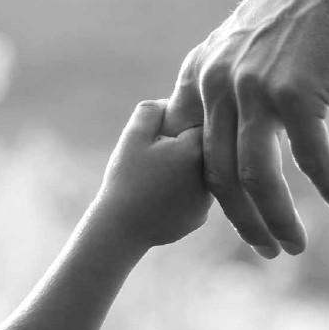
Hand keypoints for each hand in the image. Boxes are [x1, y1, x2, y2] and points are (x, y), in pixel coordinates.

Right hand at [97, 99, 211, 248]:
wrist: (119, 227)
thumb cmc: (125, 178)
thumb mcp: (132, 137)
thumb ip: (152, 110)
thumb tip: (170, 102)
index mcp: (195, 150)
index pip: (205, 122)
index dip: (184, 123)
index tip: (167, 131)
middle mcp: (210, 175)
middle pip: (208, 149)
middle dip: (188, 146)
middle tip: (159, 154)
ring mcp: (206, 200)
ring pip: (203, 173)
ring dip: (187, 170)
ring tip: (158, 176)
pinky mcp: (198, 218)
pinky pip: (196, 196)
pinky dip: (182, 193)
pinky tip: (160, 196)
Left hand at [163, 0, 328, 257]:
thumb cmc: (295, 10)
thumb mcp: (241, 47)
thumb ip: (227, 88)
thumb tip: (230, 133)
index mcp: (198, 77)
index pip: (195, 153)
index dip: (213, 195)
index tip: (236, 219)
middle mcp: (216, 86)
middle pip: (218, 177)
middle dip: (242, 222)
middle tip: (266, 250)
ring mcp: (252, 89)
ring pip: (255, 178)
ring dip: (276, 220)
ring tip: (294, 245)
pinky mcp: (294, 92)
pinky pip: (308, 156)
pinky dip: (326, 184)